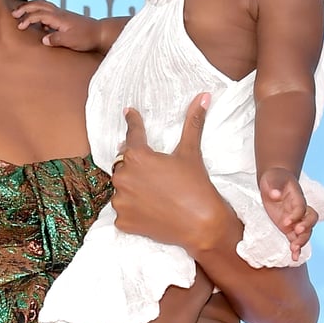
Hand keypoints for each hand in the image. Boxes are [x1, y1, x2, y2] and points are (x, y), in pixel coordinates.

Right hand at [11, 0, 101, 50]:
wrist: (100, 33)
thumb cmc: (87, 37)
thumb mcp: (71, 41)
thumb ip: (56, 39)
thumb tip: (43, 40)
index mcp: (59, 18)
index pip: (38, 14)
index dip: (27, 19)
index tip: (19, 26)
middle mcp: (59, 13)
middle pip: (38, 4)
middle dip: (25, 7)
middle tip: (13, 13)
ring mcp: (61, 14)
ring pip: (43, 5)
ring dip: (31, 7)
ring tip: (21, 12)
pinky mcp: (64, 18)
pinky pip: (47, 10)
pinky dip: (38, 11)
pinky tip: (37, 21)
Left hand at [111, 94, 233, 254]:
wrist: (202, 226)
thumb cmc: (196, 187)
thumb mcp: (191, 153)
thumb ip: (192, 123)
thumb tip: (203, 96)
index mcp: (137, 156)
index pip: (132, 134)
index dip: (133, 121)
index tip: (129, 113)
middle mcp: (123, 177)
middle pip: (124, 163)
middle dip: (134, 162)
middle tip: (150, 166)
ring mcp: (120, 201)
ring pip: (122, 187)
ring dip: (132, 186)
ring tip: (153, 191)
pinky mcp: (122, 221)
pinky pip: (123, 210)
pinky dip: (132, 208)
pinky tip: (149, 208)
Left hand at [259, 168, 317, 259]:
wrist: (274, 182)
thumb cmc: (274, 179)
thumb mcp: (272, 179)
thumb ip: (274, 186)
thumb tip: (274, 195)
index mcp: (298, 198)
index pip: (301, 208)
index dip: (296, 215)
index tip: (285, 221)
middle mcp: (300, 210)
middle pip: (310, 221)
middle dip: (305, 228)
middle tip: (295, 232)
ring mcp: (296, 220)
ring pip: (305, 232)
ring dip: (301, 241)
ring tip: (294, 248)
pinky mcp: (289, 228)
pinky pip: (295, 239)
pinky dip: (296, 249)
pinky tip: (294, 258)